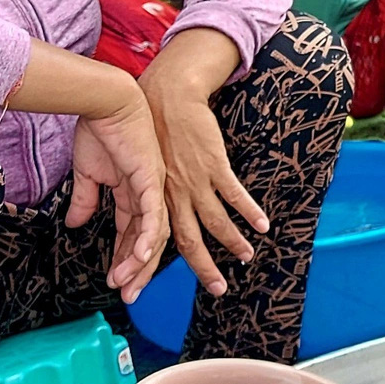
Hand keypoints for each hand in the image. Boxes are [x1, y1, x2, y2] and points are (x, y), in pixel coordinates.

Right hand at [67, 83, 168, 303]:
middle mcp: (148, 194)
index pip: (132, 234)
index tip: (114, 281)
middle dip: (137, 271)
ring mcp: (152, 188)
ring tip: (127, 284)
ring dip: (140, 262)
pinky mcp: (150, 179)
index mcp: (134, 193)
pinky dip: (147, 239)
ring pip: (152, 235)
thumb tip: (73, 225)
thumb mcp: (88, 173)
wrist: (104, 100)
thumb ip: (85, 200)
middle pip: (146, 242)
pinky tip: (140, 259)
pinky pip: (152, 215)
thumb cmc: (98, 130)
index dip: (124, 258)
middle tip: (128, 296)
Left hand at [142, 46, 266, 298]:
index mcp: (152, 196)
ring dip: (233, 242)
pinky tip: (262, 224)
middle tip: (218, 289)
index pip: (153, 240)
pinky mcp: (214, 164)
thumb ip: (128, 191)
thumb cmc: (143, 125)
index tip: (148, 290)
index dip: (148, 267)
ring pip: (215, 221)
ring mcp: (195, 180)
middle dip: (203, 268)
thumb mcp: (128, 163)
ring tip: (247, 258)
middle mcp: (173, 194)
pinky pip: (234, 193)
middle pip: (189, 240)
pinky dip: (248, 211)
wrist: (164, 94)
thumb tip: (121, 212)